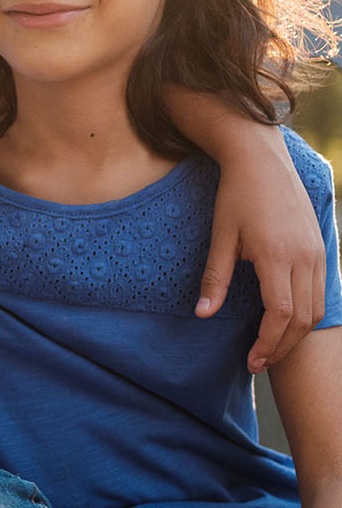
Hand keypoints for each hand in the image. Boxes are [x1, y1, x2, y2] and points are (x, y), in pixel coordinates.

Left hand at [197, 134, 324, 371]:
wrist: (262, 160)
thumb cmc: (236, 196)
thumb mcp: (220, 236)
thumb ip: (216, 278)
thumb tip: (202, 314)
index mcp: (276, 255)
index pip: (281, 314)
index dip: (268, 343)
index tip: (252, 361)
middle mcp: (304, 257)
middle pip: (302, 318)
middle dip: (282, 346)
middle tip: (259, 363)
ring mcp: (316, 253)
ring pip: (316, 308)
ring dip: (296, 334)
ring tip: (271, 348)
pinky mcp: (320, 248)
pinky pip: (320, 291)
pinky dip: (305, 313)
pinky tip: (285, 322)